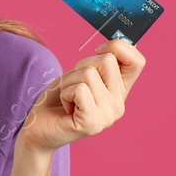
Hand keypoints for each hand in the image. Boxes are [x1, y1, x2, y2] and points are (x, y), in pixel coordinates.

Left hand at [17, 38, 145, 154]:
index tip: (97, 52)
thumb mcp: (79, 75)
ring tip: (67, 99)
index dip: (118, 47)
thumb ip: (98, 63)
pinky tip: (66, 108)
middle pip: (107, 60)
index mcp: (120, 91)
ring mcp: (108, 116)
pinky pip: (80, 89)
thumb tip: (111, 46)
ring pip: (89, 74)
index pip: (137, 61)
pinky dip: (65, 92)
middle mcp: (119, 105)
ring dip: (68, 82)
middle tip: (72, 87)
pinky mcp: (93, 123)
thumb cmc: (56, 101)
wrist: (37, 130)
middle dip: (80, 66)